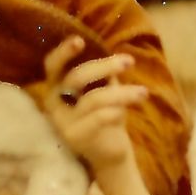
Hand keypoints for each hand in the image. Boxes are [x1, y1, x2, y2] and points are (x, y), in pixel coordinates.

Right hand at [37, 37, 146, 172]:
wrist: (109, 153)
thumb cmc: (105, 115)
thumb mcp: (102, 90)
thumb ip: (101, 74)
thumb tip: (111, 52)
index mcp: (57, 87)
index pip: (52, 66)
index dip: (63, 52)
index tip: (80, 40)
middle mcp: (53, 103)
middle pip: (75, 78)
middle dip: (103, 67)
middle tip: (129, 62)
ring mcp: (62, 121)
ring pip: (93, 99)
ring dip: (122, 93)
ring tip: (143, 93)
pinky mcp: (74, 137)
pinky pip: (98, 118)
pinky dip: (116, 111)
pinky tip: (126, 112)